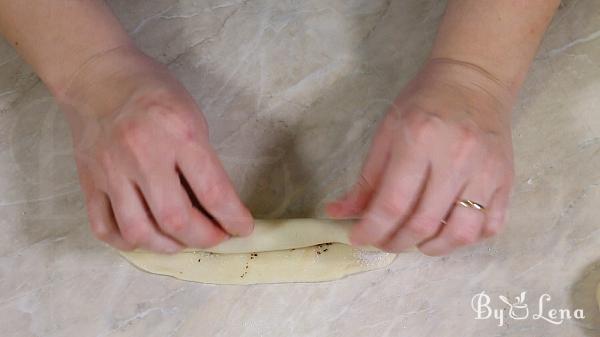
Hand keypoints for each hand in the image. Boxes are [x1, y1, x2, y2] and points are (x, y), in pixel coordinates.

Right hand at [59, 46, 252, 252]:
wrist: (96, 75)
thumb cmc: (152, 91)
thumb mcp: (191, 115)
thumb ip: (202, 160)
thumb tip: (214, 206)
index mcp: (179, 134)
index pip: (212, 191)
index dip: (232, 218)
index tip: (242, 228)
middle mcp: (143, 155)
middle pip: (176, 219)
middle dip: (204, 238)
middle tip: (216, 236)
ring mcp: (111, 171)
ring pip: (139, 231)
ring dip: (167, 246)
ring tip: (182, 241)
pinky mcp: (88, 180)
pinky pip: (104, 227)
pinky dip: (127, 242)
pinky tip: (144, 236)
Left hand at [327, 58, 515, 255]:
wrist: (474, 80)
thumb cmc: (424, 102)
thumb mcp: (387, 131)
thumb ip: (367, 177)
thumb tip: (340, 213)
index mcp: (420, 140)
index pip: (393, 203)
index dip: (372, 229)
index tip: (358, 238)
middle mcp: (456, 158)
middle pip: (424, 223)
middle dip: (397, 242)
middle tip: (384, 241)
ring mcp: (487, 171)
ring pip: (461, 233)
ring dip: (434, 248)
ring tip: (417, 241)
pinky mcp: (506, 179)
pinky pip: (491, 225)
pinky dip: (467, 239)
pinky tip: (448, 230)